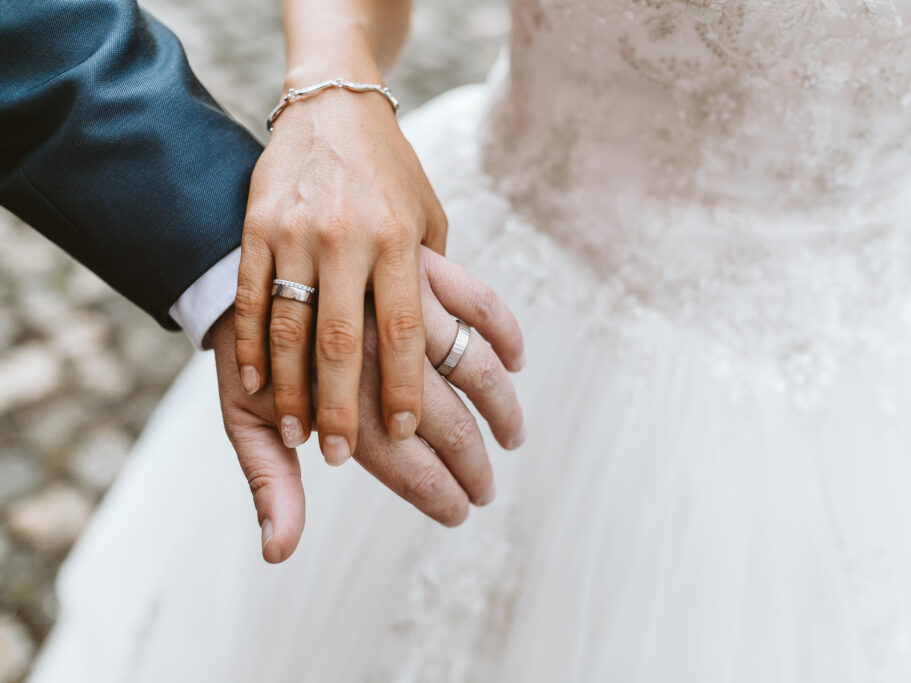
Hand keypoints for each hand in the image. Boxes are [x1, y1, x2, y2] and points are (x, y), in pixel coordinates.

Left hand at [213, 248, 525, 562]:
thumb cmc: (249, 354)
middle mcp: (381, 360)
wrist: (233, 267)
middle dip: (476, 469)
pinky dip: (505, 332)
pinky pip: (479, 301)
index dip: (442, 498)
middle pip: (452, 428)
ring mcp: (404, 310)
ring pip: (477, 369)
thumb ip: (272, 485)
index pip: (412, 468)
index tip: (458, 513)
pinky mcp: (419, 268)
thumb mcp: (246, 422)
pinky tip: (517, 361)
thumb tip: (278, 552)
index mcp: (345, 404)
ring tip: (512, 436)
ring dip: (502, 410)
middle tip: (486, 490)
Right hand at [233, 71, 447, 461]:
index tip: (408, 436)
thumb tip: (462, 345)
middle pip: (345, 343)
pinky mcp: (258, 228)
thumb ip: (438, 280)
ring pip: (290, 329)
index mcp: (401, 241)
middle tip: (344, 456)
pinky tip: (256, 386)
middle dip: (344, 407)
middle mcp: (350, 240)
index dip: (406, 389)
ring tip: (299, 435)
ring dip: (292, 390)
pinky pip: (251, 298)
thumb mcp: (430, 218)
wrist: (333, 107)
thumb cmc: (392, 173)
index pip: (405, 332)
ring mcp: (298, 234)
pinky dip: (251, 346)